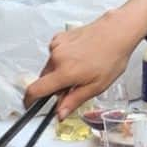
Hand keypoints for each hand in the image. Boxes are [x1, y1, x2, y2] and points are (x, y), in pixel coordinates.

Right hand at [24, 0, 146, 119]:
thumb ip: (74, 100)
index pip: (35, 90)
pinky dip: (62, 59)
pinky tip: (78, 57)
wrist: (117, 32)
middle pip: (44, 79)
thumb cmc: (111, 58)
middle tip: (74, 86)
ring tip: (81, 68)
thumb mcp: (97, 86)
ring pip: (50, 67)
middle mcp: (56, 57)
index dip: (30, 101)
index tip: (31, 106)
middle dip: (55, 86)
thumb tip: (60, 114)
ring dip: (59, 72)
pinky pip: (54, 54)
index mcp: (64, 72)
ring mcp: (57, 45)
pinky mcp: (59, 37)